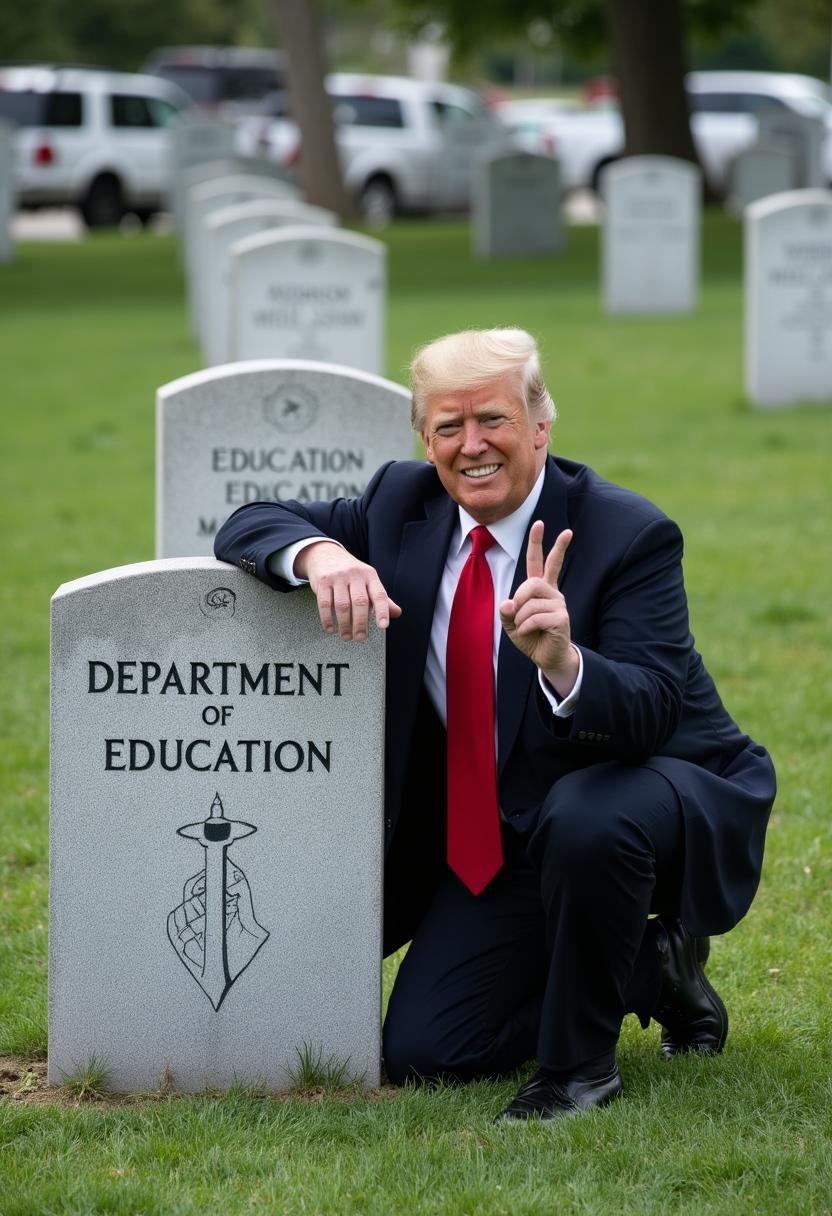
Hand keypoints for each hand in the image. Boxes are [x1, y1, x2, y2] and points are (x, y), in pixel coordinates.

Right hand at [295, 541, 401, 640]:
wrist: (325, 554)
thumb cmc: (350, 572)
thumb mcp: (368, 580)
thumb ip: (381, 598)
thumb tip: (396, 613)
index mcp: (370, 575)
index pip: (379, 595)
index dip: (382, 611)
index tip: (383, 626)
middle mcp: (355, 574)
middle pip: (360, 602)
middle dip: (361, 623)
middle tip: (360, 637)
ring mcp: (338, 577)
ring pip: (342, 605)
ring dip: (344, 624)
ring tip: (346, 636)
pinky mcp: (322, 581)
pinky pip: (325, 603)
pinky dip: (327, 619)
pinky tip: (330, 628)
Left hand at [499, 523, 578, 696]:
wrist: (546, 658)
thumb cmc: (531, 637)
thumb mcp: (510, 624)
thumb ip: (505, 612)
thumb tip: (507, 603)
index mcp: (540, 589)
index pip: (539, 561)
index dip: (537, 542)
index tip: (539, 523)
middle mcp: (552, 592)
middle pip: (534, 580)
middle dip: (520, 596)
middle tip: (517, 612)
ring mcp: (559, 604)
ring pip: (530, 602)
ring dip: (520, 618)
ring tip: (524, 628)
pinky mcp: (561, 618)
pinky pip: (535, 617)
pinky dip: (526, 627)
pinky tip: (530, 633)